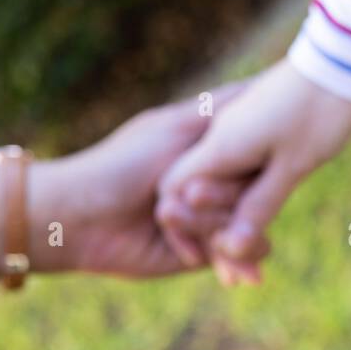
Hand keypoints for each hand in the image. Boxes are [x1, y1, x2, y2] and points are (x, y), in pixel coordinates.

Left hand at [29, 90, 246, 279]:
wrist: (83, 219)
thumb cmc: (123, 165)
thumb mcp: (176, 129)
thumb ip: (222, 110)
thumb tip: (267, 83)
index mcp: (209, 150)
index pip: (255, 150)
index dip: (254, 156)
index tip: (243, 159)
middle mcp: (212, 184)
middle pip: (255, 190)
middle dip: (224, 198)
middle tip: (188, 197)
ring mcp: (209, 218)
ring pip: (251, 223)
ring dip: (215, 225)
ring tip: (172, 223)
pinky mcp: (203, 254)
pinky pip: (238, 255)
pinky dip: (233, 258)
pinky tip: (219, 266)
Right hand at [155, 59, 350, 285]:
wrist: (342, 57)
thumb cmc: (318, 112)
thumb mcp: (291, 167)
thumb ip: (258, 207)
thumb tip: (234, 249)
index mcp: (219, 146)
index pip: (176, 193)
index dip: (183, 228)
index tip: (200, 259)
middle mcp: (218, 134)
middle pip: (196, 192)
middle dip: (209, 234)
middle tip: (233, 278)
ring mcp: (235, 126)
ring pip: (218, 182)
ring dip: (229, 219)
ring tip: (250, 261)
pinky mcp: (255, 122)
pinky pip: (239, 165)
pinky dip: (245, 193)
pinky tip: (262, 213)